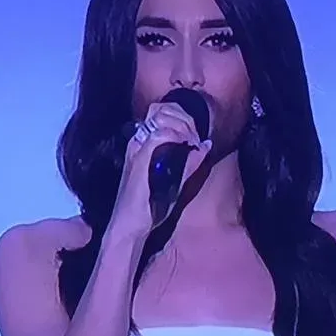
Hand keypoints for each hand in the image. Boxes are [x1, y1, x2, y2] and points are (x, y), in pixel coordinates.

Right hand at [107, 101, 211, 241]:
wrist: (129, 225)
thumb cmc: (149, 207)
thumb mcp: (175, 182)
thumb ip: (190, 163)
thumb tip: (206, 144)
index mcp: (143, 144)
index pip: (161, 112)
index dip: (182, 116)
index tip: (194, 137)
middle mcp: (138, 141)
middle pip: (162, 109)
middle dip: (185, 118)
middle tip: (195, 138)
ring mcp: (138, 148)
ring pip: (162, 117)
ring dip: (183, 125)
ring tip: (191, 142)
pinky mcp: (140, 158)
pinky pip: (160, 134)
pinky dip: (177, 136)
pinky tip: (186, 147)